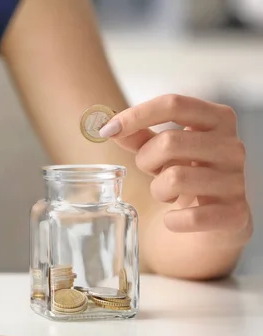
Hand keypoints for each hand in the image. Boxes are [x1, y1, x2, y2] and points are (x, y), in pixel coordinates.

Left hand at [99, 94, 250, 238]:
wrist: (215, 221)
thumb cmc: (186, 176)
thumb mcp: (163, 151)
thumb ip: (139, 136)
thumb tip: (111, 128)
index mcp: (217, 120)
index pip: (173, 104)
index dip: (136, 115)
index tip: (108, 129)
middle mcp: (232, 146)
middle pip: (169, 141)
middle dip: (146, 160)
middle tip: (152, 172)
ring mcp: (236, 180)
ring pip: (175, 178)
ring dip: (158, 190)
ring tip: (167, 194)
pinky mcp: (235, 214)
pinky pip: (190, 216)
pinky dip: (172, 221)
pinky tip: (175, 219)